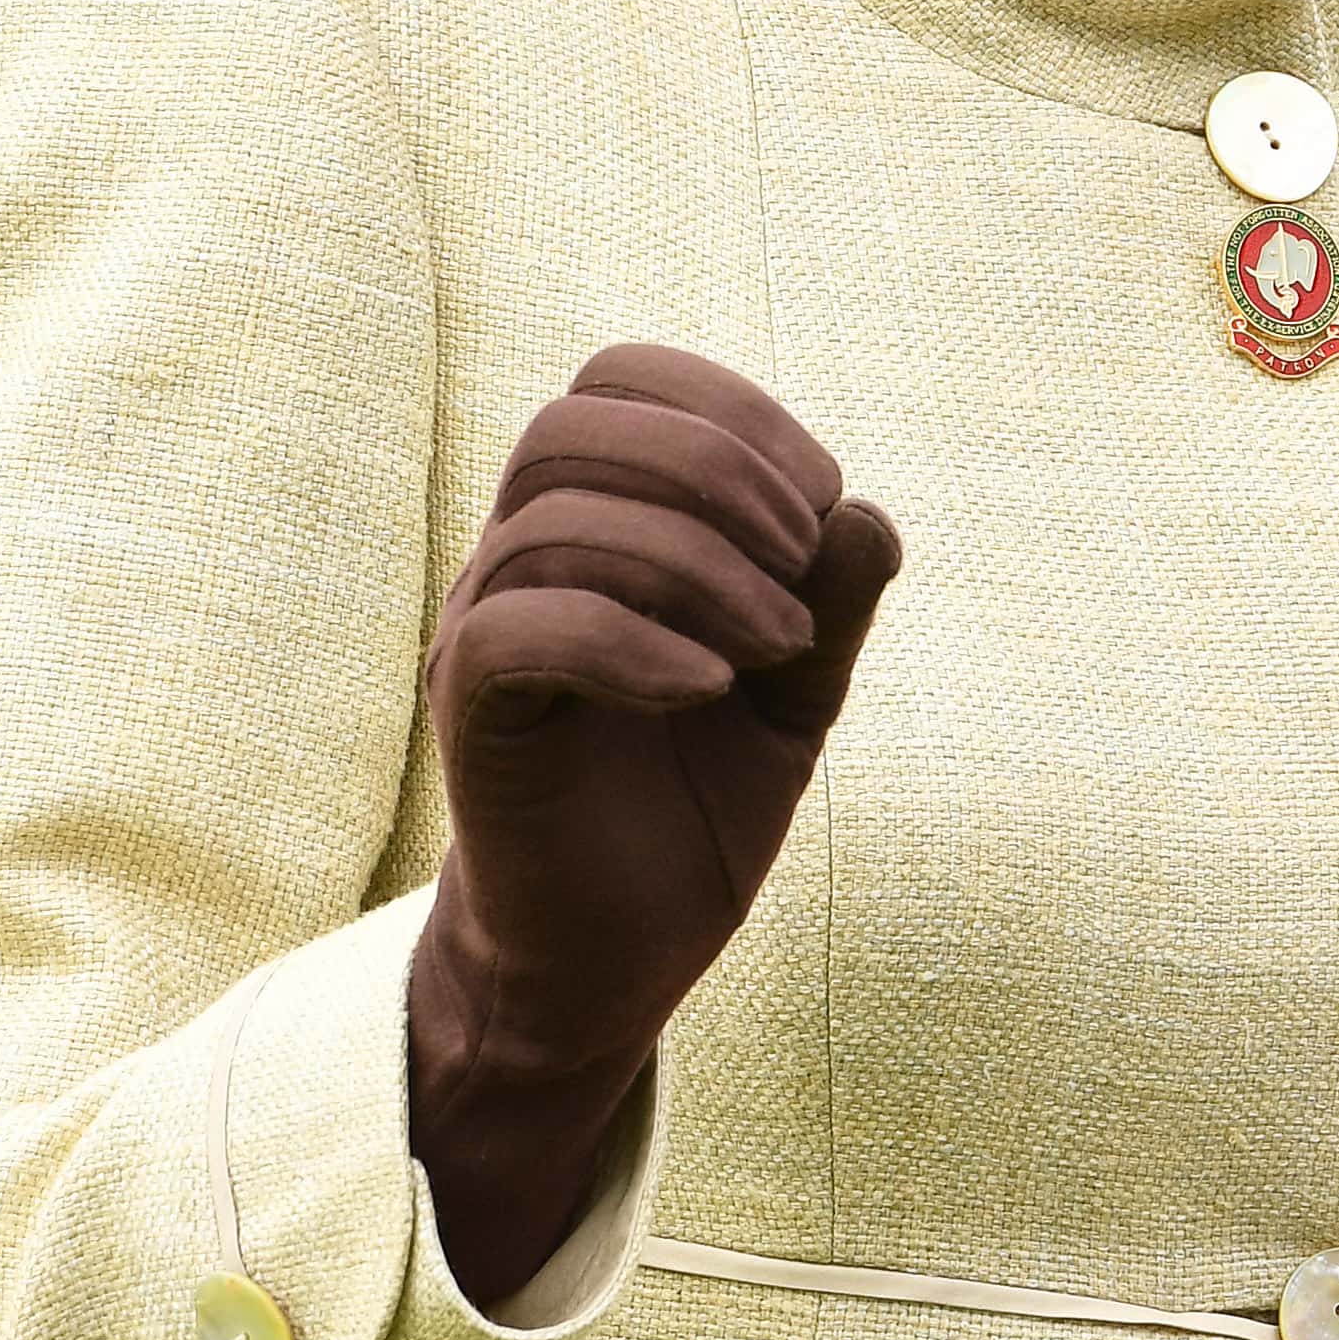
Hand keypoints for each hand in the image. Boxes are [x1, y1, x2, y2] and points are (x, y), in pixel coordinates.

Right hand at [410, 344, 900, 1306]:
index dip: (731, 409)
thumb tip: (866, 513)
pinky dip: (630, 641)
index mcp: (594, 525)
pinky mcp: (472, 718)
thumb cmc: (688, 813)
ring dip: (693, 563)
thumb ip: (833, 606)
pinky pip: (520, 630)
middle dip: (710, 468)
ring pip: (550, 520)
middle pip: (569, 425)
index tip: (819, 502)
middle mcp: (518, 559)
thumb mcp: (793, 700)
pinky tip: (710, 690)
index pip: (620, 379)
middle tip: (798, 566)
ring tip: (777, 648)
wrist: (609, 960)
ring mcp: (482, 633)